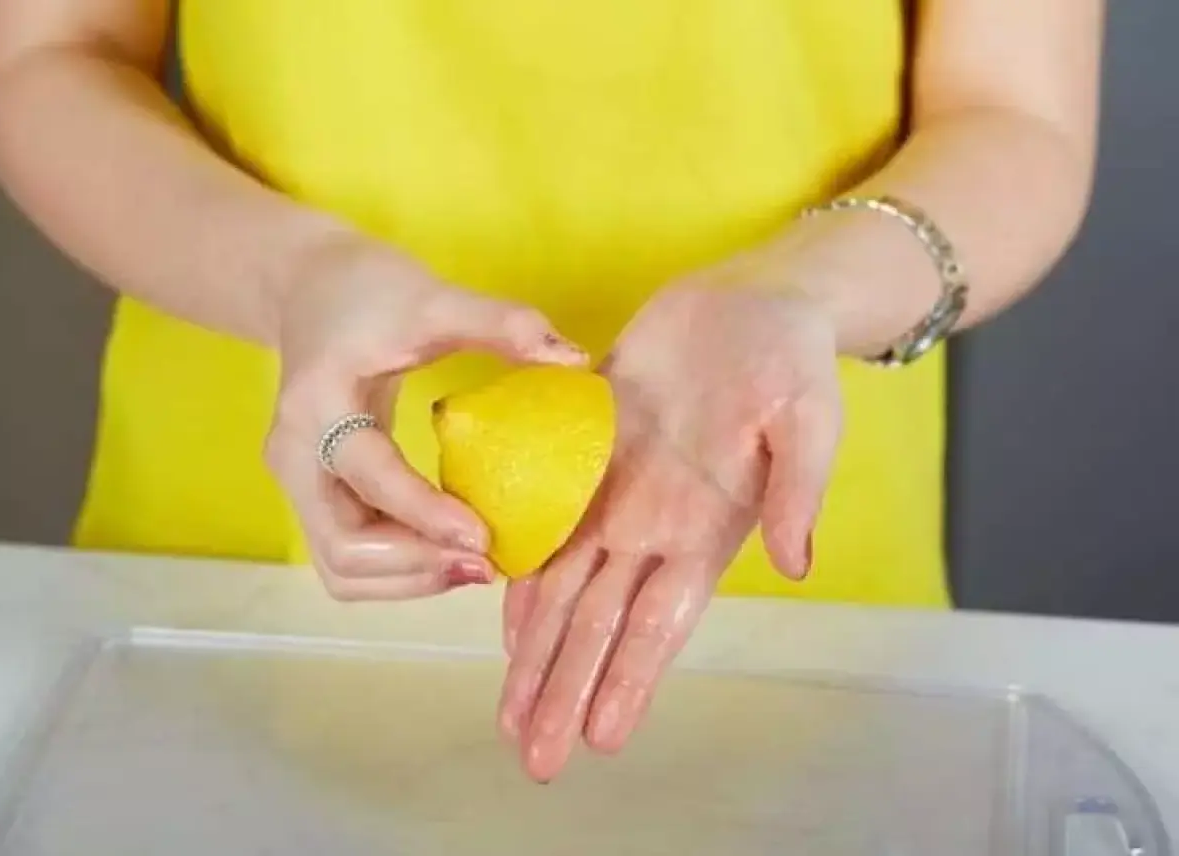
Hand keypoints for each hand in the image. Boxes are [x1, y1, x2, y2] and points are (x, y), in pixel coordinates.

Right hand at [263, 237, 586, 600]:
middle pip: (343, 549)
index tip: (484, 537)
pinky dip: (398, 568)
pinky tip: (448, 548)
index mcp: (317, 405)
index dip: (425, 514)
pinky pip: (350, 556)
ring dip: (408, 578)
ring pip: (342, 567)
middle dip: (417, 566)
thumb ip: (501, 324)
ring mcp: (299, 484)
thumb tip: (575, 359)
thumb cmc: (367, 291)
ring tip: (473, 562)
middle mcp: (294, 458)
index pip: (368, 476)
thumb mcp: (433, 297)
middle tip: (486, 561)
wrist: (306, 288)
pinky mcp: (316, 497)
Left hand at [497, 260, 843, 780]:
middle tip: (537, 758)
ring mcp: (620, 499)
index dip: (630, 678)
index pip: (661, 622)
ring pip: (566, 592)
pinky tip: (505, 628)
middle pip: (599, 625)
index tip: (603, 735)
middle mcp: (655, 529)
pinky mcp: (588, 458)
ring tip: (513, 717)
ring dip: (538, 657)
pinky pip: (549, 531)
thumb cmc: (789, 359)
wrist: (750, 303)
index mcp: (706, 529)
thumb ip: (799, 489)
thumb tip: (798, 564)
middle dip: (567, 690)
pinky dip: (525, 582)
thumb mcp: (809, 416)